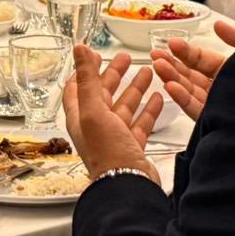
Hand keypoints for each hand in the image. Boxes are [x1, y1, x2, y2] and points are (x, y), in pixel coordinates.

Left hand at [63, 45, 162, 184]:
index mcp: (80, 117)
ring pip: (124, 106)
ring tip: (146, 72)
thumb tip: (78, 50)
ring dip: (134, 88)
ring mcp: (115, 137)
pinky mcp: (132, 146)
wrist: (127, 185)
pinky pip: (141, 123)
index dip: (84, 70)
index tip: (93, 55)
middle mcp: (95, 126)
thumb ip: (87, 78)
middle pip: (103, 94)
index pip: (77, 88)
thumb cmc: (106, 153)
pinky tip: (157, 98)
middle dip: (113, 74)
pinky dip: (148, 109)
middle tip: (124, 59)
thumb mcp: (93, 109)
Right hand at [151, 19, 234, 120]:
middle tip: (156, 55)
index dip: (185, 51)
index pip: (201, 59)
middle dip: (173, 65)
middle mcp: (224, 88)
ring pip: (190, 92)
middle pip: (191, 76)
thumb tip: (218, 25)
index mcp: (231, 70)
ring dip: (173, 79)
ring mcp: (221, 105)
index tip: (171, 43)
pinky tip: (171, 87)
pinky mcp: (221, 121)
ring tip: (159, 67)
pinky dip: (183, 98)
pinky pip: (197, 110)